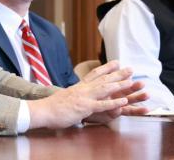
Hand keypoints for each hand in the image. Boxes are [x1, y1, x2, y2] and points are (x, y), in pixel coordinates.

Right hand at [27, 60, 143, 129]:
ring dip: (119, 85)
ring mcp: (84, 97)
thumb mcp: (65, 97)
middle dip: (118, 74)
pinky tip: (123, 101)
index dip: (106, 68)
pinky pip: (101, 105)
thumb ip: (74, 96)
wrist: (42, 110)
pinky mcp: (84, 107)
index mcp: (78, 87)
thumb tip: (77, 97)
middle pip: (103, 79)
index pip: (94, 74)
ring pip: (105, 89)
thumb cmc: (52, 107)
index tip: (116, 62)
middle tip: (130, 68)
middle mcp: (83, 89)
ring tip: (131, 82)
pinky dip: (113, 103)